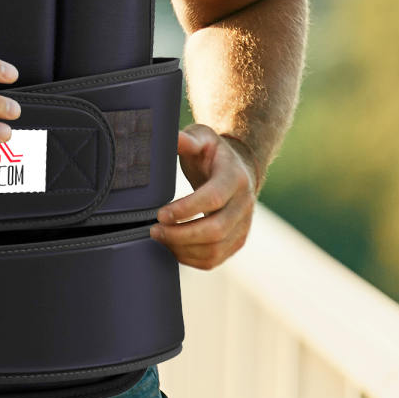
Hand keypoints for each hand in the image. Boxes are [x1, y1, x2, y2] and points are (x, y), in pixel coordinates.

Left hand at [149, 124, 257, 268]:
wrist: (237, 169)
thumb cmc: (212, 153)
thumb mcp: (202, 137)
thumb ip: (188, 139)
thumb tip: (173, 138)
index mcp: (235, 177)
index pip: (213, 198)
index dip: (186, 209)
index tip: (160, 214)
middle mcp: (245, 204)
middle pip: (215, 230)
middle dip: (180, 234)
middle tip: (154, 230)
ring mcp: (244, 225)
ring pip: (215, 249)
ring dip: (183, 249)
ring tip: (159, 238)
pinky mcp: (237, 241)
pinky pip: (215, 259)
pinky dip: (192, 259)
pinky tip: (173, 248)